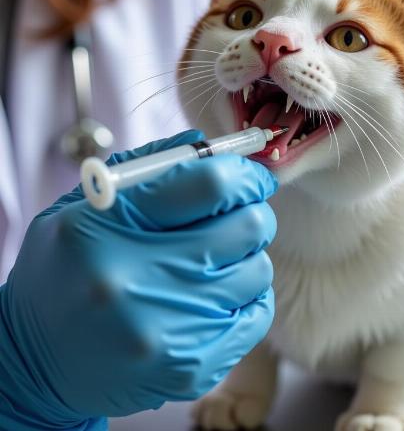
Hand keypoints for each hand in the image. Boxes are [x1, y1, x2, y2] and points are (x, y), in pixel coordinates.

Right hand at [0, 130, 277, 429]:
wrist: (35, 363)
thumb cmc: (64, 272)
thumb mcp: (82, 207)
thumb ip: (145, 168)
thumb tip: (206, 146)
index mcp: (107, 227)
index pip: (212, 183)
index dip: (245, 173)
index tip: (251, 176)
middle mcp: (136, 281)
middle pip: (248, 226)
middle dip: (251, 212)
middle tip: (236, 215)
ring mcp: (166, 332)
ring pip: (257, 269)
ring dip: (245, 257)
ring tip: (213, 260)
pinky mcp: (190, 369)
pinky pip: (257, 314)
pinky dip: (246, 296)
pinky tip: (215, 294)